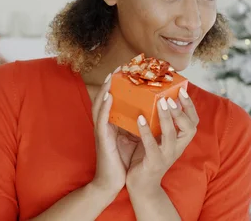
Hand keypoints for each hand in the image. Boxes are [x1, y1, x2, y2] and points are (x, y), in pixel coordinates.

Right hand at [90, 71, 137, 193]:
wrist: (112, 183)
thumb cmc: (122, 161)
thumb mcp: (131, 138)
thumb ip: (136, 125)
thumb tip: (150, 111)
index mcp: (112, 123)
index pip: (113, 99)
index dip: (118, 85)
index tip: (126, 70)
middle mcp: (105, 124)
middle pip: (104, 97)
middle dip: (111, 81)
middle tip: (120, 66)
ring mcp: (102, 130)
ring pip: (100, 105)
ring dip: (106, 89)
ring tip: (113, 76)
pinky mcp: (102, 139)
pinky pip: (102, 119)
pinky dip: (105, 106)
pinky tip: (109, 96)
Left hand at [126, 87, 198, 192]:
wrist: (141, 186)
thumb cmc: (147, 157)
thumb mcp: (158, 138)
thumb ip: (159, 123)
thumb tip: (155, 98)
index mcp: (180, 141)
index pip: (193, 122)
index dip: (190, 107)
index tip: (183, 91)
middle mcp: (177, 148)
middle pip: (190, 128)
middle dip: (182, 111)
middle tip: (171, 97)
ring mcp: (166, 156)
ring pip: (171, 135)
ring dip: (166, 117)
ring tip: (160, 103)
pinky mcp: (153, 163)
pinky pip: (151, 145)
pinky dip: (146, 131)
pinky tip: (140, 119)